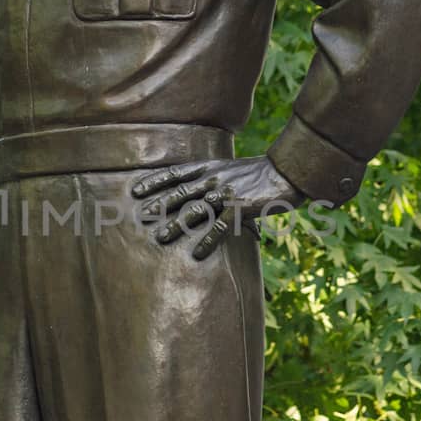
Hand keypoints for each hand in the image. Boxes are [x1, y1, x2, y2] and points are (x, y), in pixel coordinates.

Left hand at [131, 156, 303, 259]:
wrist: (286, 171)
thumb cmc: (258, 173)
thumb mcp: (229, 168)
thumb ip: (210, 177)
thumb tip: (193, 192)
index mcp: (210, 167)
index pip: (176, 173)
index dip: (154, 181)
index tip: (135, 190)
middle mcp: (214, 179)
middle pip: (180, 192)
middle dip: (158, 204)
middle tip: (140, 216)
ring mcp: (227, 193)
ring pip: (195, 210)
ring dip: (176, 224)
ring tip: (160, 237)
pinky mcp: (241, 208)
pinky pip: (220, 227)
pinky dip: (208, 241)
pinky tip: (198, 253)